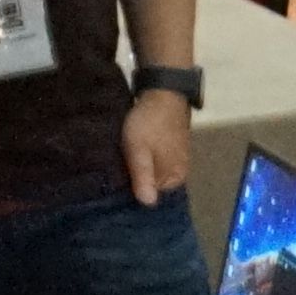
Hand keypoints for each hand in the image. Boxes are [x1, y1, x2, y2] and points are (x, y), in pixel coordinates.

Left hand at [119, 88, 194, 204]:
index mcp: (174, 178)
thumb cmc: (149, 123)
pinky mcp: (172, 145)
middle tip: (116, 168)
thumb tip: (148, 204)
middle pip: (152, 182)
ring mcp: (177, 157)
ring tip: (121, 158)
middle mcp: (179, 172)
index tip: (117, 179)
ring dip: (139, 166)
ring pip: (153, 169)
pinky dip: (144, 156)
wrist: (163, 90)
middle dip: (136, 178)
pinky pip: (155, 158)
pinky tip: (132, 149)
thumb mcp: (139, 151)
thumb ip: (143, 177)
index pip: (150, 194)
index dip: (133, 188)